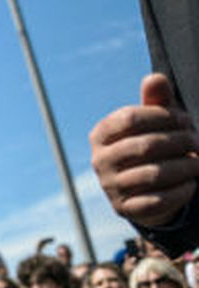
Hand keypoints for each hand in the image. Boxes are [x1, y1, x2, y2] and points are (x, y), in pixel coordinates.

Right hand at [90, 74, 198, 226]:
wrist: (141, 191)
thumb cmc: (149, 147)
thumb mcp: (151, 124)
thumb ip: (155, 101)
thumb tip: (156, 78)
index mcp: (101, 135)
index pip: (130, 118)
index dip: (162, 116)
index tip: (185, 119)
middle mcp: (99, 160)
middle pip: (145, 146)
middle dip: (179, 141)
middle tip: (198, 140)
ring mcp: (110, 186)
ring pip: (154, 174)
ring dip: (185, 166)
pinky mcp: (125, 209)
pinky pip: (158, 200)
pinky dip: (181, 191)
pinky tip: (192, 183)